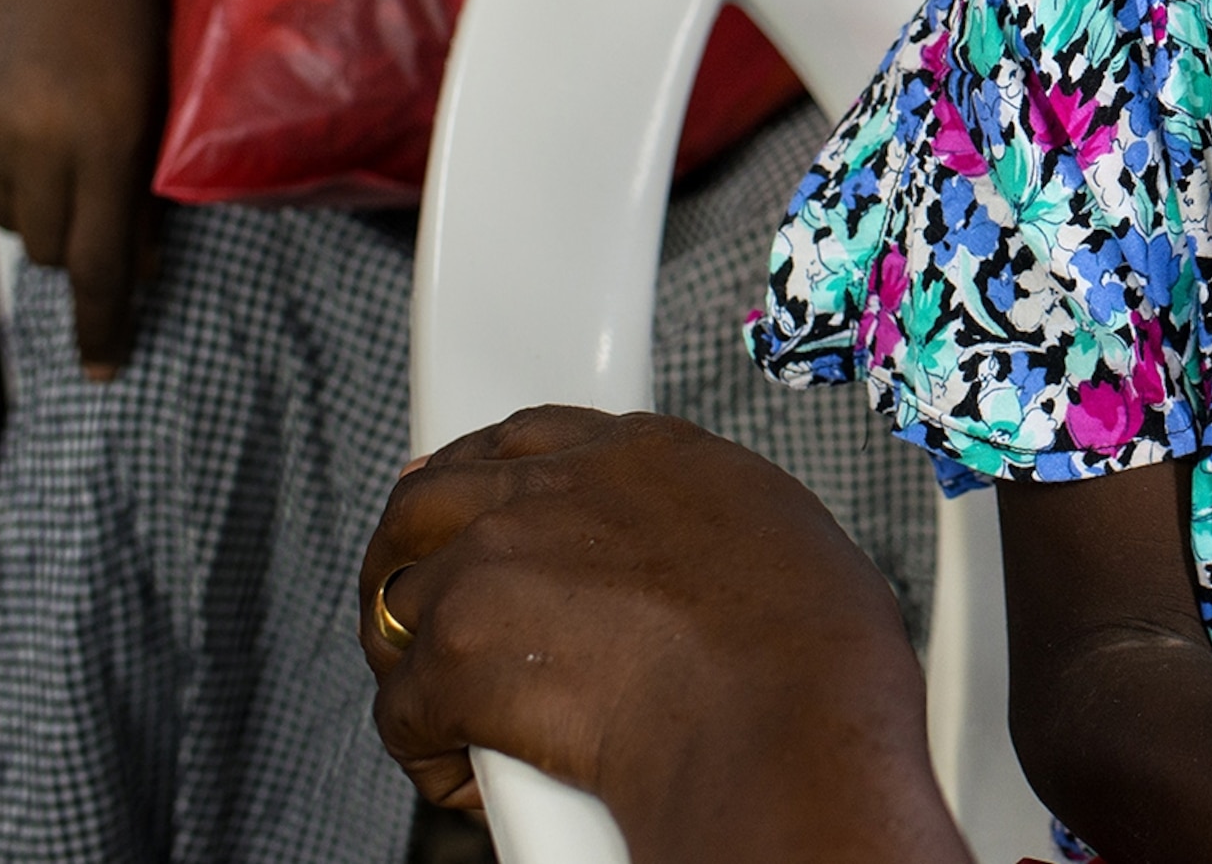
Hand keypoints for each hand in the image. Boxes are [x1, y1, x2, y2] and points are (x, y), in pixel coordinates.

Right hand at [0, 0, 160, 372]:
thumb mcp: (154, 66)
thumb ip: (141, 154)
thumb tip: (133, 245)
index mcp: (106, 130)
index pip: (98, 260)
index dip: (102, 322)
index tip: (101, 368)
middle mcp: (32, 138)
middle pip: (50, 244)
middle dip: (78, 241)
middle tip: (104, 212)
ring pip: (4, 212)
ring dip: (32, 202)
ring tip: (60, 145)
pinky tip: (19, 140)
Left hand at [362, 407, 968, 863]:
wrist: (788, 716)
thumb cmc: (813, 646)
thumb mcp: (777, 534)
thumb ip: (703, 533)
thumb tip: (700, 581)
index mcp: (645, 456)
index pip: (530, 438)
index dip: (484, 473)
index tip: (466, 501)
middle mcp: (561, 489)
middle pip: (434, 496)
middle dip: (407, 548)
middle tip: (406, 598)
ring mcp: (500, 560)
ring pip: (398, 598)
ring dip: (409, 652)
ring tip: (439, 704)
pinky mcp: (459, 650)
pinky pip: (401, 706)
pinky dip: (425, 750)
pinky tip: (467, 772)